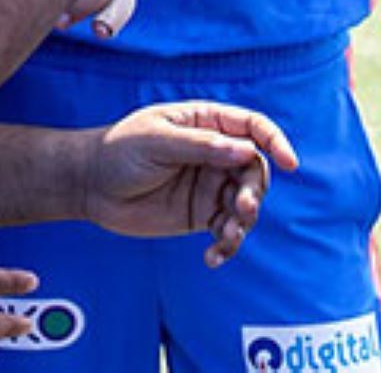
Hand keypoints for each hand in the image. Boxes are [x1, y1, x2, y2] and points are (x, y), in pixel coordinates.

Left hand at [83, 102, 299, 267]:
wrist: (90, 185)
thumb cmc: (120, 151)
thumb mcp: (156, 140)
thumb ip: (199, 146)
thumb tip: (244, 151)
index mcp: (207, 123)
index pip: (253, 127)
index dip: (275, 142)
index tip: (290, 162)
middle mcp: (215, 153)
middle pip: (255, 170)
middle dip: (255, 190)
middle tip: (243, 208)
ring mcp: (209, 185)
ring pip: (245, 203)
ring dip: (244, 222)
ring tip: (227, 238)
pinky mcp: (200, 215)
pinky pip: (226, 230)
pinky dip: (227, 245)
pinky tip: (213, 257)